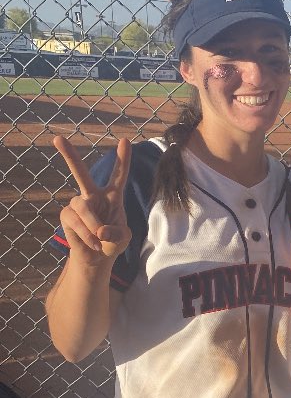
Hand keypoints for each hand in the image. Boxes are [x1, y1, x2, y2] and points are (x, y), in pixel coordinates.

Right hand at [54, 136, 131, 262]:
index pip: (118, 175)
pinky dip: (86, 235)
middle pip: (80, 173)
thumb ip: (117, 233)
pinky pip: (76, 221)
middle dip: (70, 156)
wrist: (97, 258)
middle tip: (57, 139)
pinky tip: (93, 243)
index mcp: (112, 196)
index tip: (125, 140)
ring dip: (93, 224)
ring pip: (83, 207)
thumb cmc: (112, 243)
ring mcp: (78, 204)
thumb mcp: (123, 238)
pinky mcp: (67, 216)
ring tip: (99, 238)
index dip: (122, 158)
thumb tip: (100, 230)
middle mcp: (93, 195)